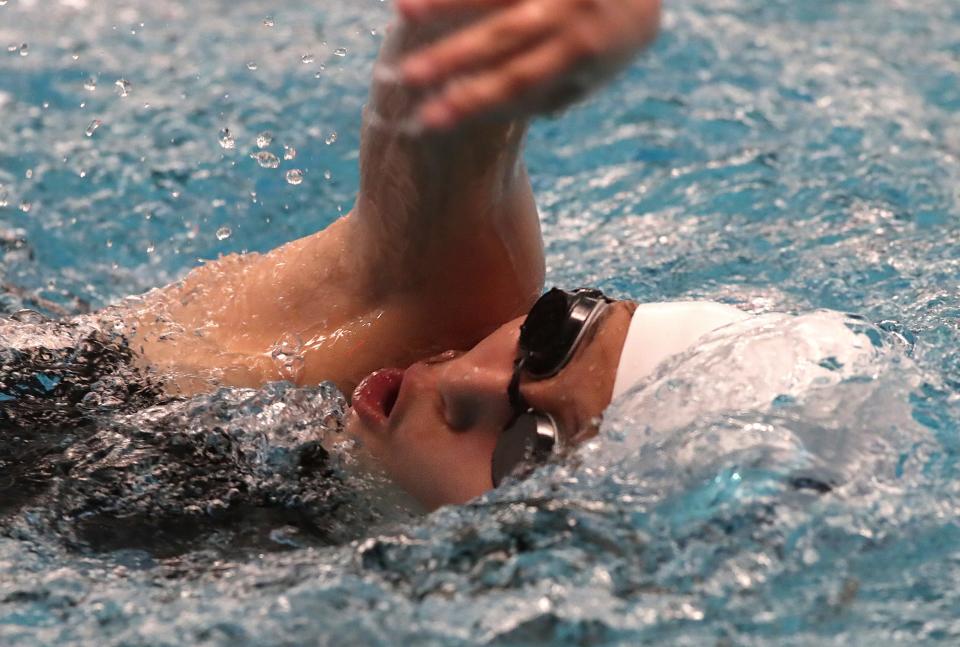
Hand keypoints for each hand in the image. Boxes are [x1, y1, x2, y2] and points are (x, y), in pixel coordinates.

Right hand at [395, 0, 660, 129]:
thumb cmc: (612, 38)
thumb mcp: (590, 76)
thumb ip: (545, 95)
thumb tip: (485, 115)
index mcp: (578, 58)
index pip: (514, 86)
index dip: (469, 104)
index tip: (426, 122)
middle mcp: (572, 18)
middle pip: (501, 44)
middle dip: (449, 62)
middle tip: (401, 80)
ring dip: (448, 4)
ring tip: (403, 12)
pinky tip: (413, 0)